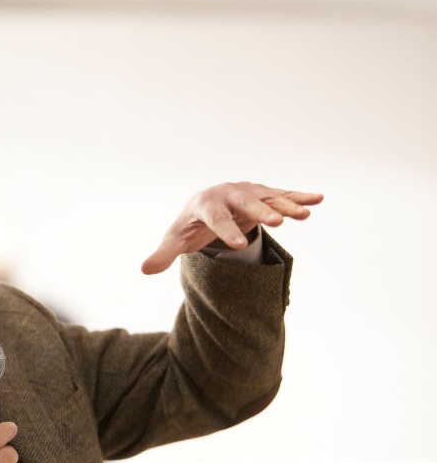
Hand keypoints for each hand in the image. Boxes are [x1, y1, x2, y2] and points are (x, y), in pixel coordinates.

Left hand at [141, 182, 322, 273]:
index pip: (215, 218)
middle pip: (245, 202)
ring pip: (268, 198)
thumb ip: (163, 255)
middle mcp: (228, 193)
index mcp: (204, 204)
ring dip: (286, 205)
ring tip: (306, 213)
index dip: (225, 230)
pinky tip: (318, 198)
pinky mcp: (263, 195)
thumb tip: (144, 270)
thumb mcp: (175, 241)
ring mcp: (248, 192)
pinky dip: (300, 196)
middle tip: (277, 222)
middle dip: (260, 211)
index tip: (236, 245)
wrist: (205, 205)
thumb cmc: (190, 226)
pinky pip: (282, 195)